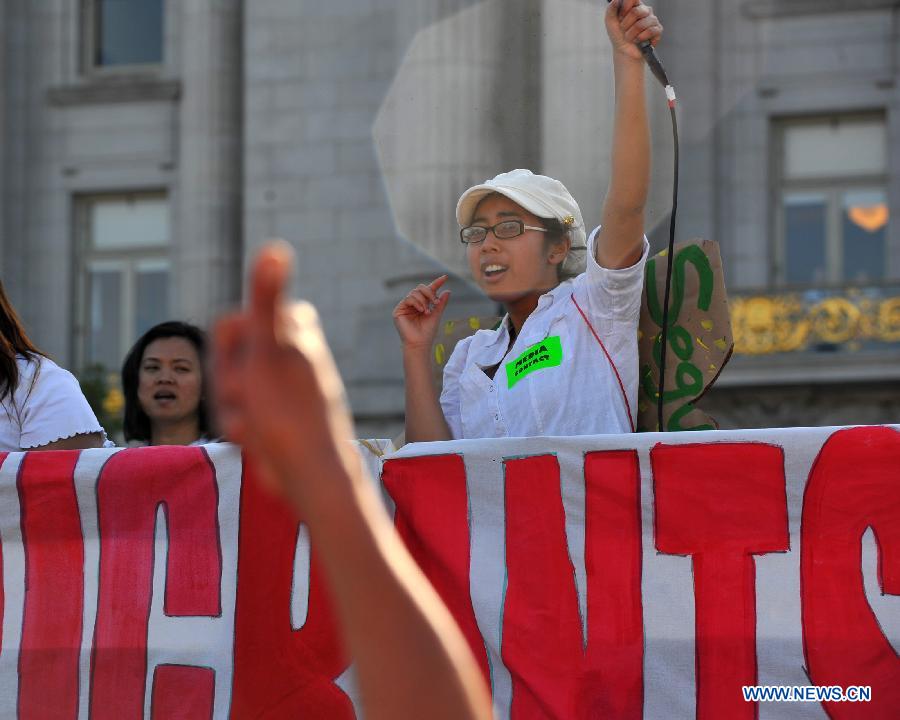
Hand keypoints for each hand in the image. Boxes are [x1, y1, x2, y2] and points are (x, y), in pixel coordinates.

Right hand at [214, 241, 355, 502]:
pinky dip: (245, 430)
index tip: (243, 362)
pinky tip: (260, 441)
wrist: (312, 474)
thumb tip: (275, 248)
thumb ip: (268, 300)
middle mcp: (289, 356)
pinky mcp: (276, 418)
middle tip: (250, 400)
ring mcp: (281, 389)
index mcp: (295, 332)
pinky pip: (240, 417)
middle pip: (228, 358)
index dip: (228, 345)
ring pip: (229, 391)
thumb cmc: (292, 411)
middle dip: (228, 383)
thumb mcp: (272, 350)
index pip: (234, 321)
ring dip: (234, 411)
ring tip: (256, 426)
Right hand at [392, 275, 450, 350]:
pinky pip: (408, 299)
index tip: (445, 277)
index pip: (428, 290)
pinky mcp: (398, 310)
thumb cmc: (427, 332)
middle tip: (436, 302)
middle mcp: (413, 303)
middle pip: (420, 288)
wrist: (419, 343)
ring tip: (427, 311)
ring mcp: (405, 306)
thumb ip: (441, 303)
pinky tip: (422, 310)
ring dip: (423, 300)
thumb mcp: (437, 315)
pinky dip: (417, 302)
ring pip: (414, 292)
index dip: (436, 283)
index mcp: (422, 304)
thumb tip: (447, 290)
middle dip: (429, 293)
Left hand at [605, 0, 662, 61]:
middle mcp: (645, 10)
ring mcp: (652, 19)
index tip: (620, 17)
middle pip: (636, 12)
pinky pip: (650, 31)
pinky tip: (638, 40)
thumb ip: (611, 9)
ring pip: (641, 24)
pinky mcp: (658, 29)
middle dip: (625, 25)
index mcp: (635, 5)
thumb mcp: (610, 21)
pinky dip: (640, 38)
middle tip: (624, 30)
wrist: (624, 51)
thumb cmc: (618, 35)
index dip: (625, 8)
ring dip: (631, 34)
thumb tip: (616, 0)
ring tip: (630, 37)